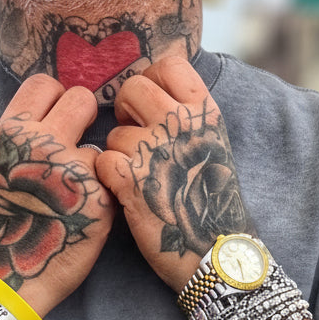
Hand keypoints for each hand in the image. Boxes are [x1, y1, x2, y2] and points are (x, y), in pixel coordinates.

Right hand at [0, 75, 115, 316]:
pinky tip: (87, 216)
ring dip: (96, 165)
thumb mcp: (0, 166)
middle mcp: (42, 143)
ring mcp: (73, 170)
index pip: (46, 84)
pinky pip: (112, 181)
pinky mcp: (100, 199)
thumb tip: (57, 107)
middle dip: (85, 119)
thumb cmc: (5, 222)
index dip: (58, 99)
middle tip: (77, 149)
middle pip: (82, 99)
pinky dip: (105, 196)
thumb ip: (26, 134)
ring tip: (76, 194)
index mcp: (12, 132)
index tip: (59, 120)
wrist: (10, 276)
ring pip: (101, 146)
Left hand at [97, 56, 249, 291]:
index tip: (148, 105)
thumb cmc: (212, 206)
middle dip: (124, 112)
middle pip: (132, 89)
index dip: (150, 80)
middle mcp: (181, 126)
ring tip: (137, 180)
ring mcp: (156, 153)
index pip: (169, 65)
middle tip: (130, 136)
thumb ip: (189, 120)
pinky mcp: (133, 183)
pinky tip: (122, 192)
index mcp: (205, 113)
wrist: (216, 254)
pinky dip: (106, 178)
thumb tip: (155, 97)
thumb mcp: (214, 148)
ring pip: (114, 134)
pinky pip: (102, 161)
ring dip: (117, 155)